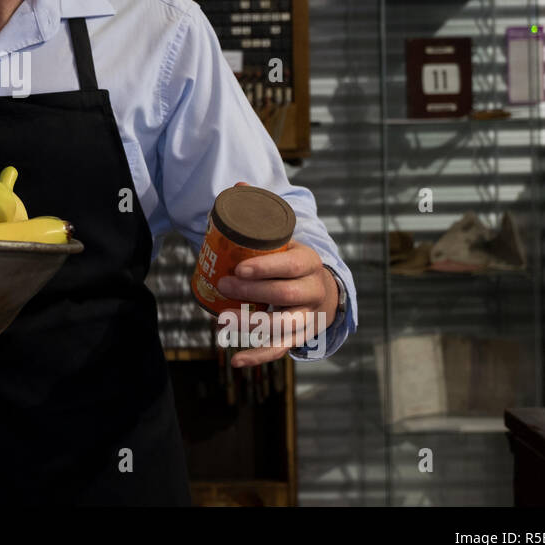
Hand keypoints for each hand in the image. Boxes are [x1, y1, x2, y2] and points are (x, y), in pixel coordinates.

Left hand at [214, 182, 339, 368]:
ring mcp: (307, 318)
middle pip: (285, 295)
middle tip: (223, 284)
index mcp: (309, 262)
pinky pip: (280, 350)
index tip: (238, 267)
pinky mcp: (299, 338)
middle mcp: (312, 291)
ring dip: (253, 325)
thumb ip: (262, 214)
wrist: (322, 290)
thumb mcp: (283, 236)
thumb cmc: (290, 259)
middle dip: (252, 292)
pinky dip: (258, 356)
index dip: (266, 267)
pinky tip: (235, 360)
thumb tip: (238, 184)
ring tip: (224, 321)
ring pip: (284, 326)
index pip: (291, 266)